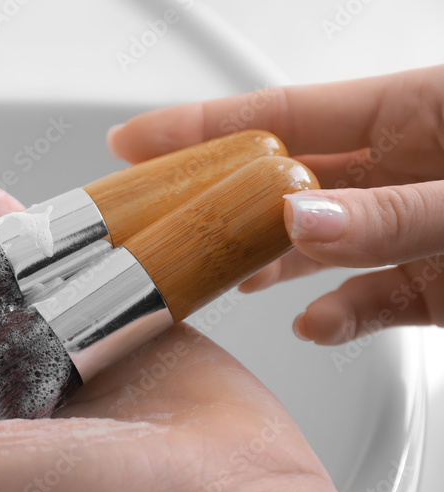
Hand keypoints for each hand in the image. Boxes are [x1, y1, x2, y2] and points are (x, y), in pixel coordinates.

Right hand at [108, 65, 443, 344]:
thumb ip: (393, 214)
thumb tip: (299, 220)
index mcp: (418, 113)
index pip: (284, 115)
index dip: (201, 127)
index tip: (134, 142)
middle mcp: (407, 169)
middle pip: (284, 184)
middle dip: (220, 204)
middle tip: (161, 224)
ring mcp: (413, 230)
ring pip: (316, 245)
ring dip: (268, 264)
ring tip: (227, 278)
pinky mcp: (432, 287)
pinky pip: (368, 302)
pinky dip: (337, 317)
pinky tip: (316, 323)